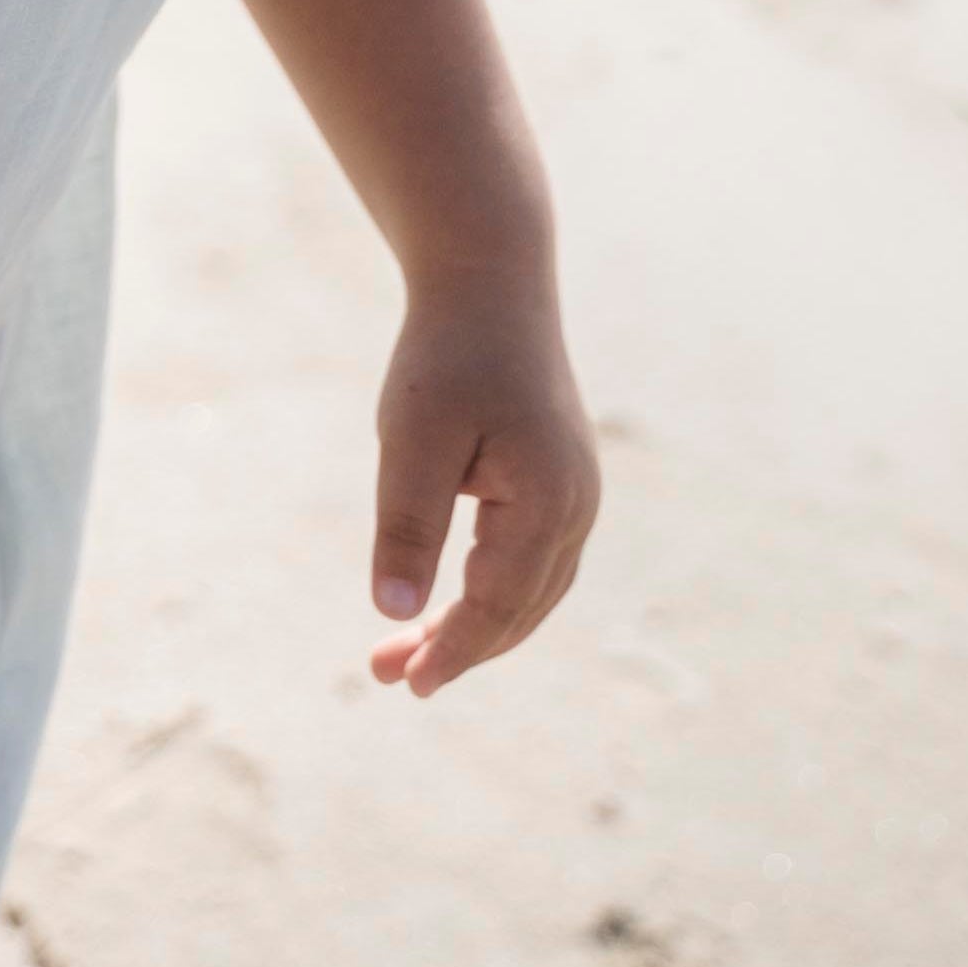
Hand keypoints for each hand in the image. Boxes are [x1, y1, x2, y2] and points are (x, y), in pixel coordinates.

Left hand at [368, 289, 599, 696]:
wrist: (489, 283)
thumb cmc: (446, 357)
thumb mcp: (412, 439)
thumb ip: (407, 527)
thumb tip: (394, 614)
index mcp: (548, 500)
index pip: (499, 604)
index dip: (453, 649)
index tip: (407, 683)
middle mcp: (577, 507)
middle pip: (520, 609)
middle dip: (458, 648)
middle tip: (390, 677)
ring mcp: (576, 496)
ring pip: (531, 591)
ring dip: (474, 627)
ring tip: (406, 652)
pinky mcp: (561, 484)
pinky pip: (532, 562)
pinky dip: (491, 592)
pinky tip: (448, 602)